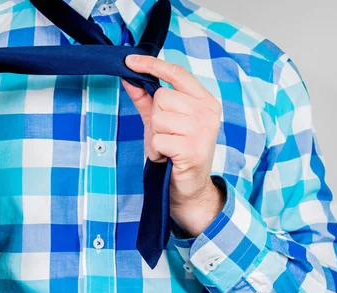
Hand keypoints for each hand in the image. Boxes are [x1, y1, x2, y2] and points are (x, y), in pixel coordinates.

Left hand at [123, 55, 224, 237]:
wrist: (190, 188)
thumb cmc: (176, 153)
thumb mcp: (160, 122)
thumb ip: (145, 98)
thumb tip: (129, 76)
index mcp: (204, 101)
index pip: (177, 73)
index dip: (152, 64)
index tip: (130, 60)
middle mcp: (207, 112)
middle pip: (162, 96)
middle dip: (155, 118)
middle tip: (166, 136)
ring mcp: (202, 130)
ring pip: (158, 117)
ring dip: (154, 136)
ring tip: (167, 148)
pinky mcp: (192, 148)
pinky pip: (157, 138)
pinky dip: (156, 151)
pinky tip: (167, 158)